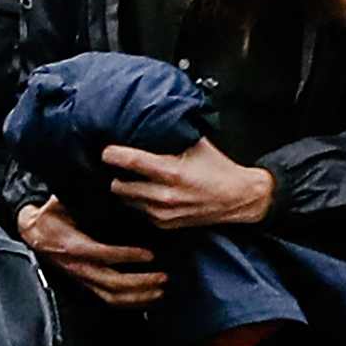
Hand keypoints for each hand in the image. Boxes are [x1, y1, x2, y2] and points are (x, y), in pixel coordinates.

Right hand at [15, 197, 167, 307]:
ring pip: (111, 295)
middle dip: (140, 281)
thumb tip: (103, 183)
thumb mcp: (61, 202)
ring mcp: (82, 277)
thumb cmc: (51, 217)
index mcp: (72, 244)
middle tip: (162, 275)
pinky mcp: (85, 283)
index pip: (102, 253)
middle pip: (111, 281)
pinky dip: (130, 302)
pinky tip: (147, 298)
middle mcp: (77, 265)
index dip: (126, 256)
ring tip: (159, 288)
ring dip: (138, 294)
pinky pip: (108, 299)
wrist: (34, 233)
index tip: (149, 254)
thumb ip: (82, 196)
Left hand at [103, 138, 276, 232]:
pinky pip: (137, 210)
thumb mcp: (197, 145)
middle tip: (119, 166)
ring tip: (133, 178)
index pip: (129, 162)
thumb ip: (172, 135)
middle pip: (118, 185)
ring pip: (125, 199)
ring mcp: (162, 213)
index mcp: (171, 172)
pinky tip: (147, 190)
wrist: (240, 198)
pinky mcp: (164, 224)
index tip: (106, 150)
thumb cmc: (218, 169)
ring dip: (125, 188)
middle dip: (115, 174)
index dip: (112, 154)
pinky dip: (137, 201)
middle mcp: (164, 195)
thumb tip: (148, 121)